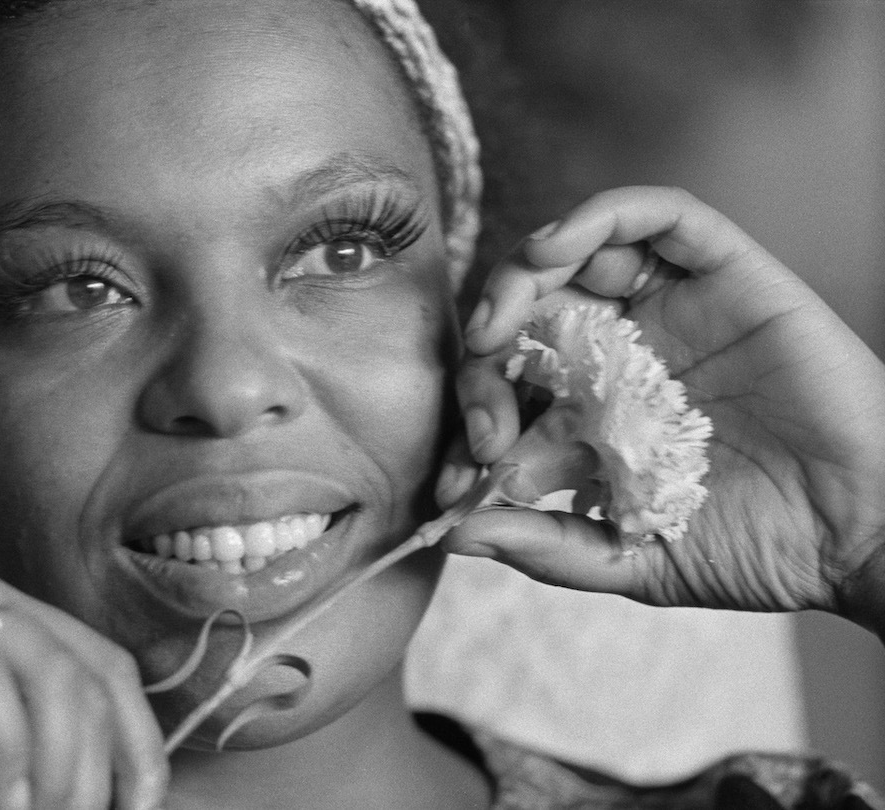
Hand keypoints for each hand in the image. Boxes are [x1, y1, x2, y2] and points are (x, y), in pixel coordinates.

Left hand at [439, 187, 884, 633]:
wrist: (865, 533)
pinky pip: (660, 217)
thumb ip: (549, 548)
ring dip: (522, 273)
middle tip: (484, 414)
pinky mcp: (724, 275)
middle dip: (486, 355)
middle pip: (529, 315)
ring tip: (499, 320)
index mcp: (596, 411)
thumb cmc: (760, 548)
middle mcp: (625, 351)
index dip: (473, 419)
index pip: (509, 388)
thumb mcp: (634, 560)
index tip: (457, 476)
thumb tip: (457, 534)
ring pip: (578, 254)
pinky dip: (599, 217)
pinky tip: (554, 249)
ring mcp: (673, 310)